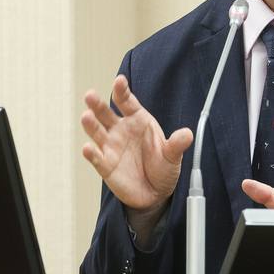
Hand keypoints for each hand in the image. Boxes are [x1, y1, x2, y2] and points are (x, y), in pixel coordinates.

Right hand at [81, 75, 192, 212]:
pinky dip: (92, 153)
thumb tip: (187, 134)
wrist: (155, 192)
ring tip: (86, 116)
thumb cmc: (162, 166)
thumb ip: (177, 144)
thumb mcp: (172, 155)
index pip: (127, 102)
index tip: (119, 81)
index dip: (122, 90)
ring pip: (97, 132)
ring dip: (91, 124)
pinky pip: (97, 157)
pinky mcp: (106, 165)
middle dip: (97, 104)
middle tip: (90, 95)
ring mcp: (111, 146)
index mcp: (138, 120)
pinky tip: (88, 148)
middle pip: (106, 113)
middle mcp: (121, 130)